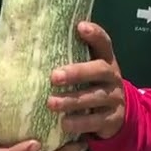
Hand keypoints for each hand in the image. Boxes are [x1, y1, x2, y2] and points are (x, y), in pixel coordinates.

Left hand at [47, 21, 126, 139]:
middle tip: (54, 77)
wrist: (117, 115)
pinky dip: (80, 123)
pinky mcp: (112, 119)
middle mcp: (112, 77)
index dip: (94, 35)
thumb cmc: (90, 85)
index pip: (103, 43)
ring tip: (51, 103)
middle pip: (99, 70)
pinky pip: (96, 121)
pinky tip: (64, 124)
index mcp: (105, 61)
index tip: (80, 26)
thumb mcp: (87, 70)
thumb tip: (33, 42)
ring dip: (72, 101)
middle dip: (77, 72)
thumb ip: (70, 57)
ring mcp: (114, 98)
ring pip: (95, 97)